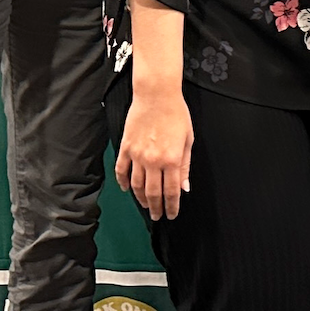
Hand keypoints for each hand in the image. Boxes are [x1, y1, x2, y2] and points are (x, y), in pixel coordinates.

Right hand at [115, 87, 191, 221]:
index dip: (171, 207)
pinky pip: (121, 170)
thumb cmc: (176, 114)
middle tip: (157, 216)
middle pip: (152, 193)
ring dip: (140, 199)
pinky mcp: (125, 147)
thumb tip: (185, 187)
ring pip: (136, 185)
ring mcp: (137, 155)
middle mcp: (153, 161)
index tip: (171, 214)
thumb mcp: (188, 140)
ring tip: (145, 206)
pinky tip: (126, 189)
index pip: (171, 192)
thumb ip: (185, 166)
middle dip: (156, 208)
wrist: (157, 95)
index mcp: (171, 160)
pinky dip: (123, 182)